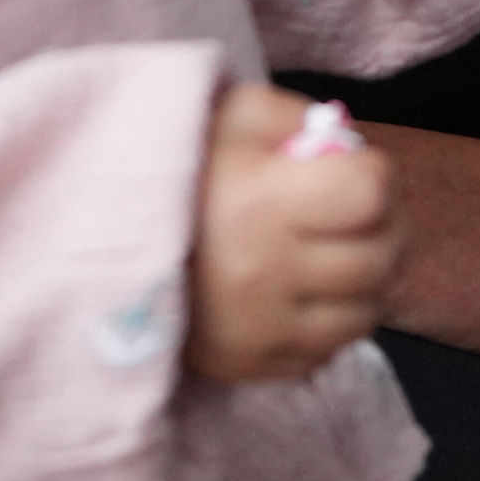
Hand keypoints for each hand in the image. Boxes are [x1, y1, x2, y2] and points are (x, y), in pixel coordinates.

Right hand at [188, 82, 403, 381]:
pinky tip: (301, 294)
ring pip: (363, 313)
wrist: (96, 236)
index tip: (352, 171)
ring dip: (362, 282)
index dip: (374, 175)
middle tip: (357, 216)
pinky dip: (327, 323)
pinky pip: (326, 351)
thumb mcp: (234, 114)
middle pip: (379, 257)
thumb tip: (352, 151)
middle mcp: (264, 274)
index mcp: (262, 203)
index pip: (372, 194)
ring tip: (333, 255)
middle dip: (382, 228)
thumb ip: (300, 119)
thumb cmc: (179, 167)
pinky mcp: (248, 366)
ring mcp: (258, 329)